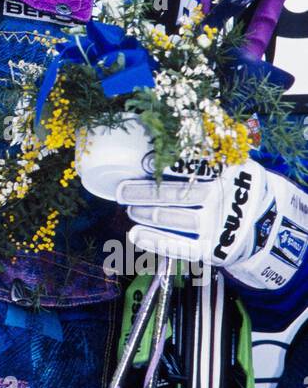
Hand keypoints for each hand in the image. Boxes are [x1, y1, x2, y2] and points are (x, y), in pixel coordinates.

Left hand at [117, 161, 307, 290]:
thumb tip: (159, 138)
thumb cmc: (236, 188)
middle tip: (120, 191)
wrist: (267, 222)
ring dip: (146, 213)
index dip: (160, 166)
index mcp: (223, 173)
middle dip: (142, 192)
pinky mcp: (213, 249)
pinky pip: (179, 246)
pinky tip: (135, 234)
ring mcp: (216, 225)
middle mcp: (220, 198)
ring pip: (173, 218)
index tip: (139, 163)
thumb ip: (202, 156)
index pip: (185, 168)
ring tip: (128, 209)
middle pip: (174, 193)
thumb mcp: (229, 165)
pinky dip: (155, 240)